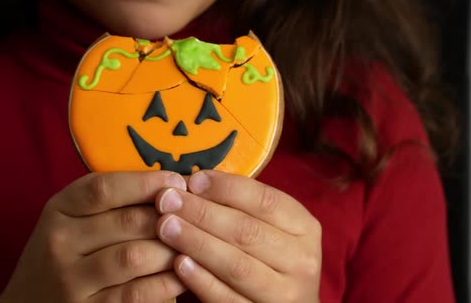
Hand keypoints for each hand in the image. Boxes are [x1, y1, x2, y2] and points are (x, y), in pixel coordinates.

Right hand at [0, 171, 187, 302]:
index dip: (146, 183)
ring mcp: (72, 280)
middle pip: (126, 222)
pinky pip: (137, 294)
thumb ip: (108, 200)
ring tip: (193, 243)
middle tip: (196, 214)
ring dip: (171, 249)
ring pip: (135, 257)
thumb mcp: (71, 218)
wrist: (28, 302)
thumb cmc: (64, 252)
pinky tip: (182, 274)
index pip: (104, 188)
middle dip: (169, 216)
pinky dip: (166, 283)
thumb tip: (170, 182)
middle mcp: (59, 242)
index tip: (178, 181)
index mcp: (59, 210)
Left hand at [154, 170, 321, 302]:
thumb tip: (193, 183)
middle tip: (167, 200)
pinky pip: (227, 299)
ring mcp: (285, 294)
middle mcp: (301, 261)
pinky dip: (201, 280)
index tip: (194, 180)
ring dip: (196, 242)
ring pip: (236, 265)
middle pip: (247, 231)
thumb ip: (238, 207)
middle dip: (202, 212)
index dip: (227, 188)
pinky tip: (179, 263)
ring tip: (166, 226)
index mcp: (304, 228)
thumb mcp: (267, 228)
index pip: (266, 200)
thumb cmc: (267, 258)